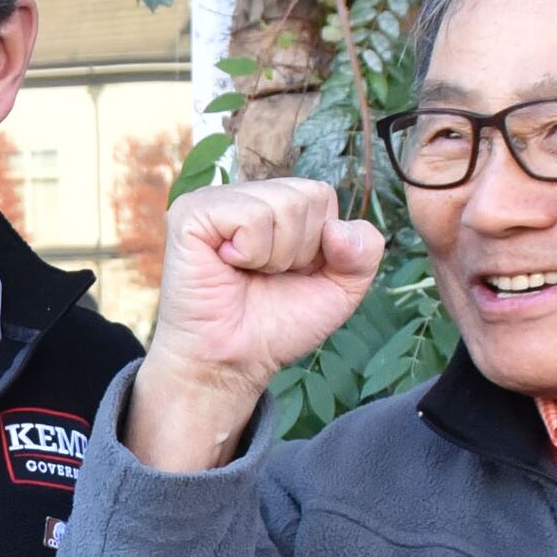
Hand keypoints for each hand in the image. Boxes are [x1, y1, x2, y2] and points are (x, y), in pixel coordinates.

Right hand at [125, 177, 387, 472]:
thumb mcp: (341, 288)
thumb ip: (365, 251)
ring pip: (284, 205)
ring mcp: (215, 200)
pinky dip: (251, 252)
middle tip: (266, 276)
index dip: (320, 244)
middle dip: (300, 250)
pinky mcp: (192, 214)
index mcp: (273, 203)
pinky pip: (251, 217)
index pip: (322, 194)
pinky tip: (228, 266)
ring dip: (276, 256)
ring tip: (249, 274)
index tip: (291, 272)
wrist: (233, 363)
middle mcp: (244, 195)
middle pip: (308, 196)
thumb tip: (337, 227)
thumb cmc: (277, 325)